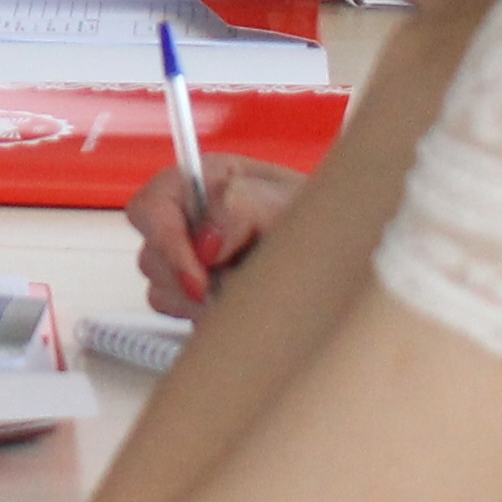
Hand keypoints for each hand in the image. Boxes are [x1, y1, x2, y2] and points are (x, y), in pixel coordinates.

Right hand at [123, 153, 310, 313]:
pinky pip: (183, 316)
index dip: (166, 243)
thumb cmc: (326, 224)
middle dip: (191, 280)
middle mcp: (192, 219)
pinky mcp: (200, 297)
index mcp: (206, 182)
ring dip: (203, 303)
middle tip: (235, 289)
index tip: (200, 276)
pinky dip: (210, 318)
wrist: (352, 264)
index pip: (150, 208)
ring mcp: (193, 261)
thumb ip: (244, 206)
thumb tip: (205, 241)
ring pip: (163, 292)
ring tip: (250, 293)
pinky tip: (242, 306)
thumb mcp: (292, 205)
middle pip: (151, 256)